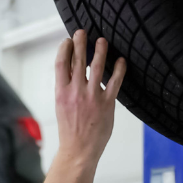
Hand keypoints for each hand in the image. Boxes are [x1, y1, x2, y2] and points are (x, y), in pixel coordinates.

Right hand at [53, 30, 126, 164]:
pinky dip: (119, 69)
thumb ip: (66, 89)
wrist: (78, 150)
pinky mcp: (107, 104)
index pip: (61, 63)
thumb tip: (74, 73)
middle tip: (82, 31)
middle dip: (80, 43)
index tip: (68, 40)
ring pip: (97, 67)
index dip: (64, 48)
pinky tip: (121, 61)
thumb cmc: (70, 130)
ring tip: (102, 41)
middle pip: (77, 60)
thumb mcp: (61, 107)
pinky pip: (115, 82)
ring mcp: (92, 97)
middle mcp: (76, 92)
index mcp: (61, 92)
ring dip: (100, 51)